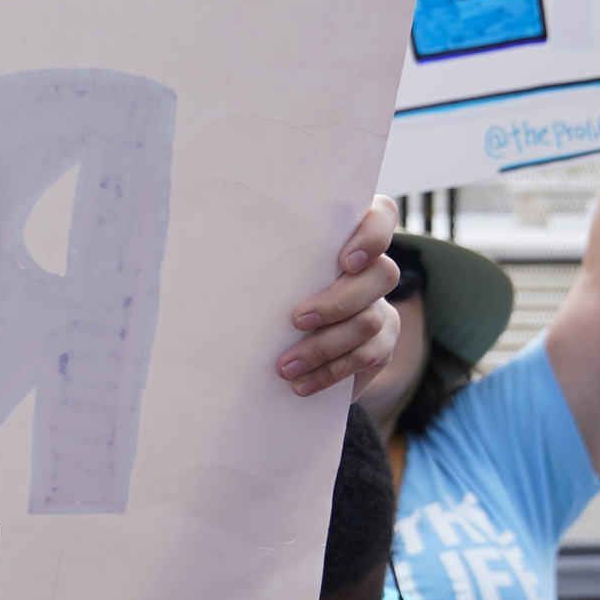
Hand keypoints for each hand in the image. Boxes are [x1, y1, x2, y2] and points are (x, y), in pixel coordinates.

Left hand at [278, 198, 399, 397]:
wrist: (280, 348)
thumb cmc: (264, 295)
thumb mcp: (265, 272)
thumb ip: (267, 258)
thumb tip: (216, 247)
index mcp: (347, 238)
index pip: (382, 215)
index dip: (373, 235)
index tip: (344, 261)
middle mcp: (373, 269)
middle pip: (381, 275)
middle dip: (337, 302)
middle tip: (296, 320)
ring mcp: (382, 306)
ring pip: (370, 320)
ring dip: (324, 346)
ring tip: (285, 366)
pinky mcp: (383, 343)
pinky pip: (369, 356)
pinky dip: (332, 371)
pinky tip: (302, 384)